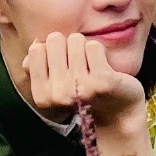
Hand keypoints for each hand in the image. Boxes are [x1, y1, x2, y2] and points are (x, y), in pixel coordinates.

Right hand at [23, 32, 155, 155]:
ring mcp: (80, 88)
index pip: (36, 50)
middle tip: (80, 65)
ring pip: (76, 40)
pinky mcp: (102, 81)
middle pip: (55, 40)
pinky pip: (94, 46)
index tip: (63, 65)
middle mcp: (58, 94)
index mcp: (42, 96)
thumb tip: (36, 43)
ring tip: (91, 66)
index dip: (51, 51)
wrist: (118, 115)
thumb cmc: (85, 93)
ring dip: (85, 48)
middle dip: (68, 46)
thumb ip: (38, 66)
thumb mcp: (55, 86)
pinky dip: (101, 51)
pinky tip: (105, 67)